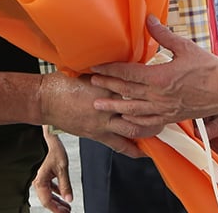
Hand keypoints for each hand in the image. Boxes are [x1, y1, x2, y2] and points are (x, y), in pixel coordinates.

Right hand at [32, 130, 73, 211]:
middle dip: (57, 207)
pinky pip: (49, 186)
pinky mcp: (44, 173)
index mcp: (40, 181)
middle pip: (47, 199)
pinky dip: (56, 191)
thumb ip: (65, 185)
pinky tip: (62, 194)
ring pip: (48, 194)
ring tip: (67, 206)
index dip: (56, 209)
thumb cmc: (53, 149)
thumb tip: (69, 198)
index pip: (47, 201)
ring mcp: (40, 177)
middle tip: (67, 211)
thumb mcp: (62, 168)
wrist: (50, 137)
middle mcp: (38, 181)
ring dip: (57, 200)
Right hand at [39, 71, 159, 156]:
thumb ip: (109, 71)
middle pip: (140, 107)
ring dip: (150, 129)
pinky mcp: (97, 134)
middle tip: (171, 107)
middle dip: (157, 109)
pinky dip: (134, 150)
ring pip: (134, 128)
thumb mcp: (89, 69)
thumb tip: (127, 64)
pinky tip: (144, 152)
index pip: (135, 84)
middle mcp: (108, 103)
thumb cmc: (66, 81)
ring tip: (162, 128)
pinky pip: (120, 146)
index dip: (151, 84)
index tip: (165, 82)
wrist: (46, 99)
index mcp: (107, 83)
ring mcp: (103, 121)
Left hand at [90, 16, 217, 127]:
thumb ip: (164, 35)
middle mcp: (158, 96)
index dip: (110, 69)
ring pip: (132, 109)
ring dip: (114, 106)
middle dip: (107, 85)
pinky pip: (147, 122)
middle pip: (126, 91)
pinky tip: (124, 119)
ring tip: (99, 104)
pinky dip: (133, 121)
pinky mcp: (170, 117)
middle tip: (91, 82)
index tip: (96, 65)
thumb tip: (149, 19)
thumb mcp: (186, 47)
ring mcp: (164, 109)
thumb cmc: (209, 69)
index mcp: (160, 77)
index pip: (128, 73)